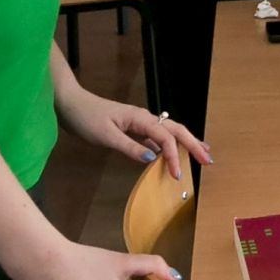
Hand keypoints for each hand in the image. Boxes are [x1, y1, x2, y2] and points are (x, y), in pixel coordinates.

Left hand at [56, 84, 211, 179]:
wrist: (70, 104)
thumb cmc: (86, 119)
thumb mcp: (106, 136)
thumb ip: (129, 147)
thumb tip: (153, 158)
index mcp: (141, 119)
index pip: (166, 138)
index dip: (174, 156)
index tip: (177, 175)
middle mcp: (145, 118)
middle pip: (176, 130)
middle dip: (193, 144)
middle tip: (208, 159)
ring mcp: (139, 122)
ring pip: (169, 132)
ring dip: (185, 142)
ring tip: (200, 152)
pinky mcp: (132, 127)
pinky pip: (156, 136)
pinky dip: (168, 145)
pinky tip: (171, 153)